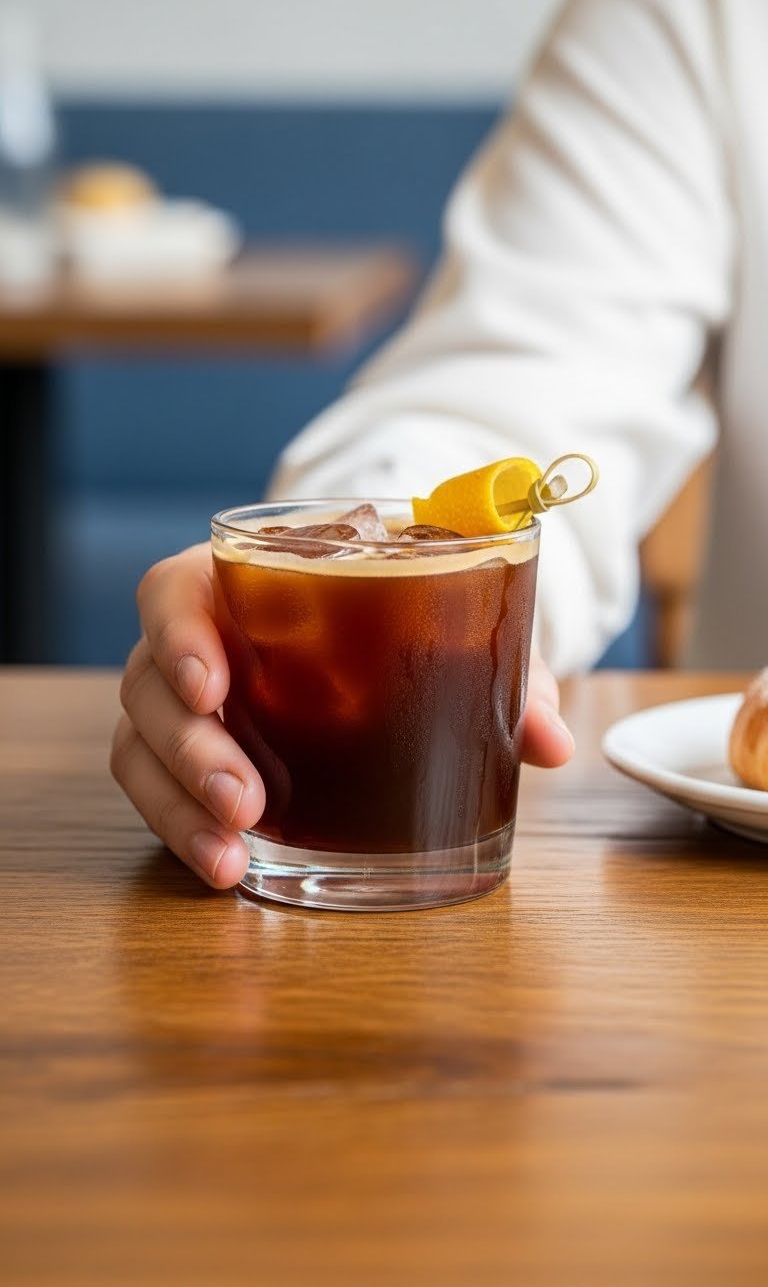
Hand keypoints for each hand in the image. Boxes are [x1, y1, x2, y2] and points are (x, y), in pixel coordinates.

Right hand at [112, 547, 574, 890]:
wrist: (387, 621)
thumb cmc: (405, 611)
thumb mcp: (453, 627)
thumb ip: (503, 672)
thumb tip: (554, 742)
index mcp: (243, 580)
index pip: (174, 591)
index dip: (178, 633)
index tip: (212, 682)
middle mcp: (196, 639)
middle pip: (147, 684)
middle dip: (189, 747)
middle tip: (246, 799)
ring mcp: (187, 704)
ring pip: (141, 748)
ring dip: (178, 804)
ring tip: (232, 855)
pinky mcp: (191, 760)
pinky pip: (159, 793)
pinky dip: (183, 831)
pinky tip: (227, 868)